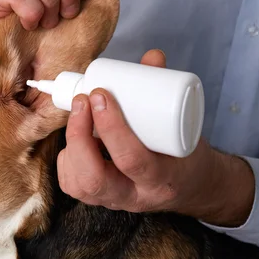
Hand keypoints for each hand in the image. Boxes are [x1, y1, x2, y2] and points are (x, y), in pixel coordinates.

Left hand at [57, 49, 255, 226]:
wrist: (190, 186)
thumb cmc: (185, 154)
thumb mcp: (184, 127)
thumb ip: (166, 91)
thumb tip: (152, 57)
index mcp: (162, 179)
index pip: (131, 159)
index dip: (111, 126)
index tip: (100, 94)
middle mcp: (135, 196)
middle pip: (95, 177)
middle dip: (79, 136)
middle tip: (82, 101)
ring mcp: (114, 201)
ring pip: (79, 185)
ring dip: (71, 145)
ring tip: (79, 114)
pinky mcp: (100, 199)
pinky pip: (73, 185)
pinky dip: (68, 158)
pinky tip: (77, 136)